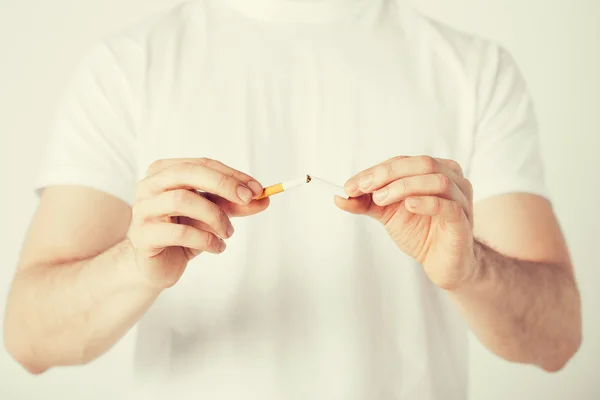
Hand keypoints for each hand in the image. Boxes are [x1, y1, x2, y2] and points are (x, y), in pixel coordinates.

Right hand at [127, 158, 267, 289]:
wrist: (158, 266)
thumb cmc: (184, 233)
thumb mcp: (212, 215)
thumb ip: (234, 205)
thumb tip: (264, 198)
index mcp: (164, 171)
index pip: (202, 164)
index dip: (231, 175)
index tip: (257, 189)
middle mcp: (149, 185)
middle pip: (188, 173)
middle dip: (223, 184)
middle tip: (247, 200)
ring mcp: (143, 209)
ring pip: (182, 200)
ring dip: (214, 216)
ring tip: (229, 232)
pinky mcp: (143, 236)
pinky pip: (179, 232)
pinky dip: (205, 239)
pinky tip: (217, 247)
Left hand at [336, 155, 475, 289]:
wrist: (442, 264)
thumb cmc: (420, 232)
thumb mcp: (387, 214)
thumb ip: (366, 203)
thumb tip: (340, 196)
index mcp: (433, 171)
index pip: (402, 162)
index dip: (375, 171)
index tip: (351, 185)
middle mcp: (451, 179)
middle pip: (421, 163)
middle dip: (387, 174)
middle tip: (364, 188)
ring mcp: (460, 199)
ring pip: (436, 180)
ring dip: (404, 186)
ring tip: (381, 199)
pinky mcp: (463, 221)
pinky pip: (448, 205)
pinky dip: (426, 202)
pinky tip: (409, 205)